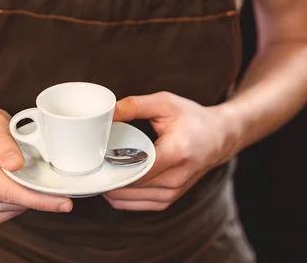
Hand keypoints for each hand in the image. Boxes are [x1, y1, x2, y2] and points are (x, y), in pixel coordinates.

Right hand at [0, 107, 72, 226]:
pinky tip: (18, 186)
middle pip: (11, 201)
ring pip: (10, 209)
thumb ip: (3, 141)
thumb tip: (15, 164)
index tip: (62, 201)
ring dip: (28, 196)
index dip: (37, 198)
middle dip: (39, 196)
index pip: (6, 189)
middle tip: (61, 188)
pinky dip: (18, 204)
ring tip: (30, 175)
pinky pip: (4, 215)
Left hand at [104, 92, 234, 211]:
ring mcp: (174, 192)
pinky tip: (110, 184)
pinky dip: (122, 196)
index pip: (137, 168)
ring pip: (132, 200)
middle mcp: (176, 178)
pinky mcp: (170, 199)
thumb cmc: (192, 118)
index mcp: (176, 152)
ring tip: (96, 172)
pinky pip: (139, 205)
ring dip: (112, 188)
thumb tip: (108, 113)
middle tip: (88, 163)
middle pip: (131, 186)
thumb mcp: (165, 102)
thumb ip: (135, 105)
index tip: (94, 156)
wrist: (219, 137)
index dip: (113, 165)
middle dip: (108, 176)